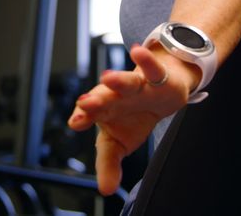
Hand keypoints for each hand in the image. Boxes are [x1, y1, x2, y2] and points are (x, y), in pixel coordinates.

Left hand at [67, 44, 197, 194]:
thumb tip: (105, 191)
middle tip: (85, 103)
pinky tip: (137, 51)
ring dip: (118, 80)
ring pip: (126, 82)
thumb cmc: (136, 115)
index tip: (76, 121)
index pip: (91, 114)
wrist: (163, 91)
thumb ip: (110, 165)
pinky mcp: (157, 78)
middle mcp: (117, 96)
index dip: (83, 117)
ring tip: (107, 77)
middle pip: (105, 96)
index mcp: (105, 111)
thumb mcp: (121, 142)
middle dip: (96, 100)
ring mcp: (136, 86)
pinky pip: (151, 68)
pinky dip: (145, 60)